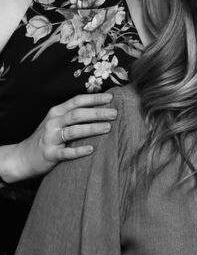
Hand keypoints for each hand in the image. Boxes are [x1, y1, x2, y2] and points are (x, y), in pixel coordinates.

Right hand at [0, 93, 116, 182]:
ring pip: (73, 131)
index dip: (94, 99)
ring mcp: (50, 138)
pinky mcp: (50, 154)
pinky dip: (79, 151)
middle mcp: (53, 122)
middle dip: (97, 113)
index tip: (111, 98)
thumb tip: (102, 107)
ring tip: (108, 128)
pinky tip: (91, 149)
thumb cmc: (48, 137)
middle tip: (114, 114)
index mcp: (57, 112)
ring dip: (92, 128)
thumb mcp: (58, 121)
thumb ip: (74, 114)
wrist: (23, 157)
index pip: (77, 101)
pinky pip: (66, 152)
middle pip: (77, 114)